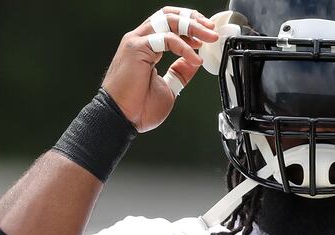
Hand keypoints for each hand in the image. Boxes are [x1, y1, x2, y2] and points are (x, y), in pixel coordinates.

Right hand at [102, 6, 218, 132]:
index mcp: (146, 47)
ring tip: (208, 38)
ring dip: (192, 27)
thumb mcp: (169, 86)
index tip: (207, 33)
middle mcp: (140, 40)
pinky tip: (194, 58)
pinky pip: (165, 38)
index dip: (190, 24)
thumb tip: (194, 61)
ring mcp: (137, 42)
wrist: (122, 119)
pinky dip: (184, 47)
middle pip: (169, 16)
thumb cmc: (138, 108)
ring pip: (168, 20)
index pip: (169, 23)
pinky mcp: (136, 48)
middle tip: (211, 30)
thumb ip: (180, 71)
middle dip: (193, 19)